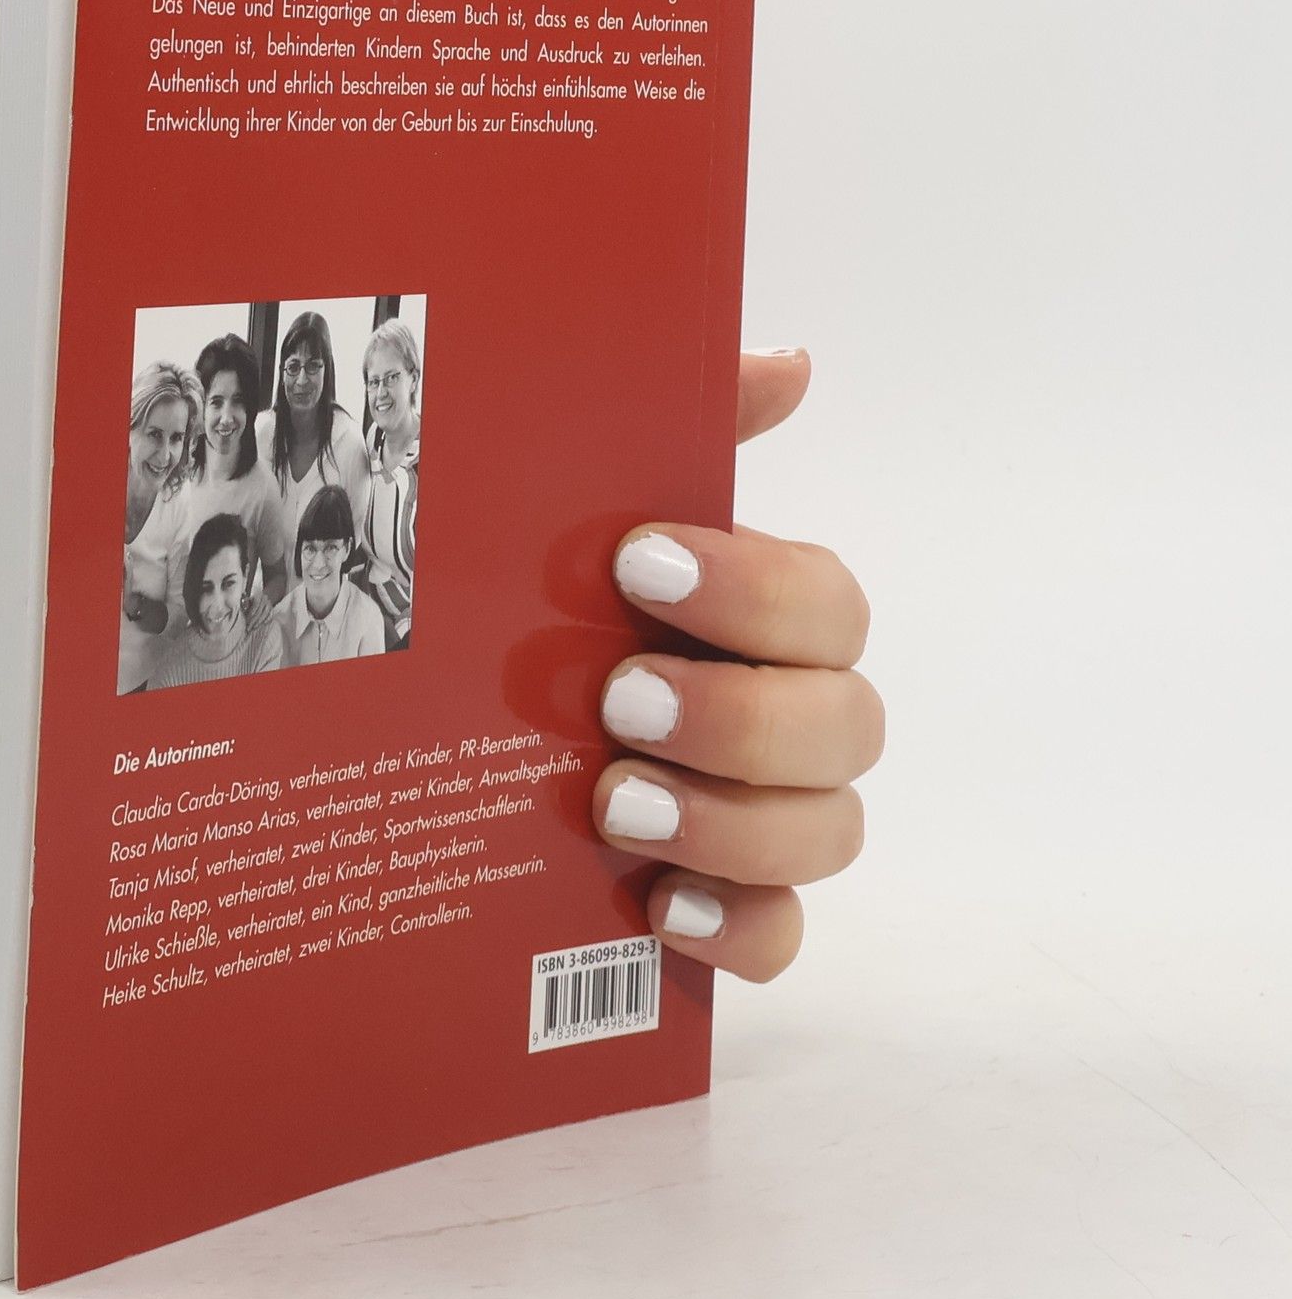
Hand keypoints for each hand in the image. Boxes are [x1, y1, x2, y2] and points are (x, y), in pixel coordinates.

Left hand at [593, 349, 880, 980]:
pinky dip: (737, 928)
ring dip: (732, 821)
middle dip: (738, 716)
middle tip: (618, 701)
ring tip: (614, 804)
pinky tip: (659, 910)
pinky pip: (779, 938)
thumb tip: (789, 360)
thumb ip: (691, 428)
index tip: (637, 563)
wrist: (453, 726)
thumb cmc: (554, 607)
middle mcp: (787, 717)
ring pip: (828, 834)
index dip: (751, 588)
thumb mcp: (592, 506)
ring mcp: (765, 818)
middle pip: (846, 727)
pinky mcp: (727, 906)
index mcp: (763, 619)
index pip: (825, 604)